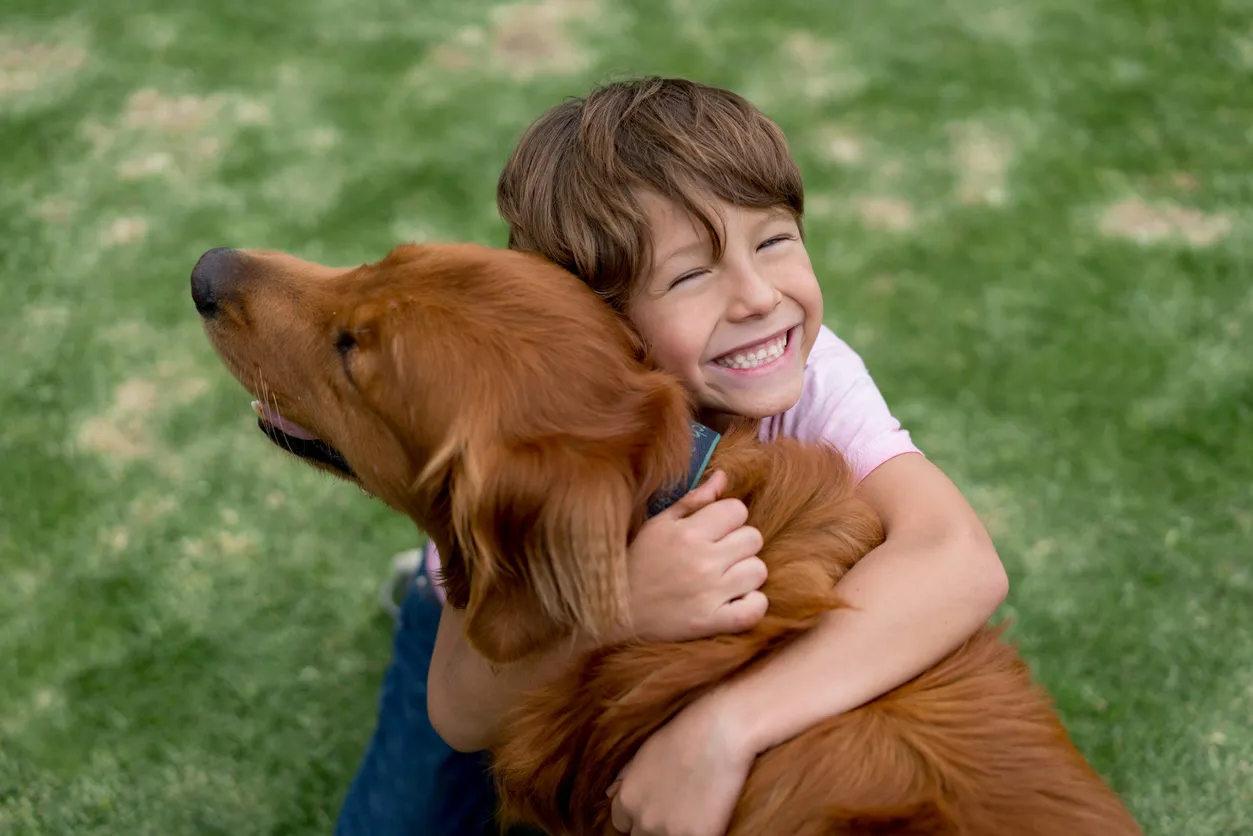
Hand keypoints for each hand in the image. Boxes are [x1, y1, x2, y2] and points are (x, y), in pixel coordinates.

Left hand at [608, 695, 754, 835]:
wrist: (720, 734)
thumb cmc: (684, 735)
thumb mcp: (645, 752)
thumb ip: (626, 778)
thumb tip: (610, 793)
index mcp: (627, 800)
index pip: (621, 823)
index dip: (637, 815)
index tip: (653, 807)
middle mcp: (643, 821)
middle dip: (653, 825)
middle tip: (674, 809)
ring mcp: (670, 833)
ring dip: (673, 832)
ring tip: (690, 812)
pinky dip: (697, 833)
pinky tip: (705, 817)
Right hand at [627, 470, 767, 642]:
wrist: (615, 613)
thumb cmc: (639, 563)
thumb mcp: (659, 525)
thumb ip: (694, 500)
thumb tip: (723, 476)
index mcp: (687, 533)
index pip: (737, 510)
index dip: (729, 518)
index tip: (716, 531)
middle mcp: (702, 561)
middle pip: (753, 538)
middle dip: (739, 543)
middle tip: (720, 555)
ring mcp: (709, 594)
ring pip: (758, 570)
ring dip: (746, 573)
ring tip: (725, 578)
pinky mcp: (711, 622)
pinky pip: (755, 608)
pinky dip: (752, 604)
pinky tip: (736, 600)